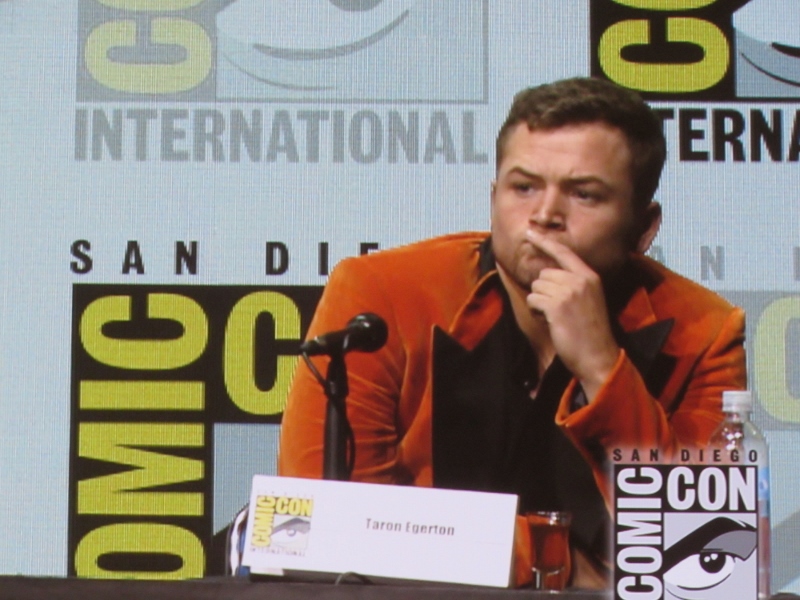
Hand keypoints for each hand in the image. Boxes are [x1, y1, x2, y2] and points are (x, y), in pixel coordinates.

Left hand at [525, 230, 620, 401]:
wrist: (598, 356)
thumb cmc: (591, 332)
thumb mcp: (589, 300)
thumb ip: (573, 284)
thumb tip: (547, 274)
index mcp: (590, 276)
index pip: (564, 252)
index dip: (544, 241)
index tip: (530, 231)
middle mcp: (580, 280)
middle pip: (544, 274)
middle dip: (544, 292)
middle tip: (557, 311)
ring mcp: (569, 292)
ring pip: (536, 287)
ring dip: (540, 303)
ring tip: (556, 317)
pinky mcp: (557, 306)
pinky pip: (533, 300)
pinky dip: (537, 312)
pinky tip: (551, 322)